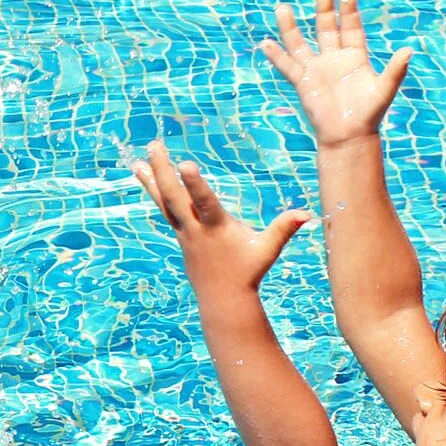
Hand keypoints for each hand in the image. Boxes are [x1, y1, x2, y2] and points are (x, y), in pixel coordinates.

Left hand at [131, 138, 313, 298]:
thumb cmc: (248, 272)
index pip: (204, 202)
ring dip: (151, 180)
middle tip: (154, 146)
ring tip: (137, 162)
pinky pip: (165, 209)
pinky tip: (147, 178)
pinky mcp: (181, 235)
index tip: (184, 163)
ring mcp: (184, 232)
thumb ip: (284, 228)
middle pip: (175, 197)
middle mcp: (195, 229)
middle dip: (164, 171)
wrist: (223, 299)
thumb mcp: (267, 250)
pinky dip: (155, 193)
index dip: (195, 183)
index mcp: (216, 228)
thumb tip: (308, 214)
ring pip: (164, 203)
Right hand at [263, 0, 413, 148]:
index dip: (349, 11)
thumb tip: (409, 50)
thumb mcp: (384, 90)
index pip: (351, 27)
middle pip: (326, 28)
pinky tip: (265, 43)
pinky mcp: (303, 83)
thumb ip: (395, 70)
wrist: (349, 136)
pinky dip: (276, 56)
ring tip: (282, 7)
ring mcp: (316, 69)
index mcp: (355, 56)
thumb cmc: (369, 114)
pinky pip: (287, 66)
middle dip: (324, 10)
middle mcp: (334, 58)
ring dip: (291, 27)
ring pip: (300, 43)